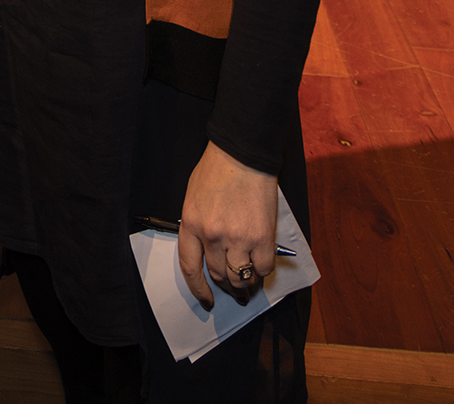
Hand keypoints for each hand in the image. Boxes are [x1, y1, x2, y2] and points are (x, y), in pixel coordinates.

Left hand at [178, 141, 277, 309]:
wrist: (242, 154)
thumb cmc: (217, 171)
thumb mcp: (193, 198)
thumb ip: (197, 226)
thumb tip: (207, 253)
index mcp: (190, 224)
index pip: (189, 268)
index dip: (198, 288)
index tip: (206, 299)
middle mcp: (212, 235)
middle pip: (218, 275)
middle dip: (226, 285)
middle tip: (233, 287)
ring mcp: (237, 238)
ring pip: (241, 277)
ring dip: (245, 285)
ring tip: (249, 283)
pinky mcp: (262, 237)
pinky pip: (263, 268)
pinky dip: (263, 271)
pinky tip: (261, 264)